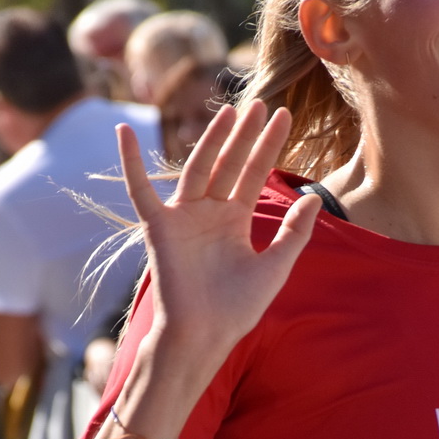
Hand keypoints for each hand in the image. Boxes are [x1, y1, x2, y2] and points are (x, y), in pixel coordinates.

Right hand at [117, 101, 319, 383]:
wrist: (204, 335)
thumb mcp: (275, 267)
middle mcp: (209, 213)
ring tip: (230, 112)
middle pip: (229, 164)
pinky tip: (124, 131)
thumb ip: (295, 232)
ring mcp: (182, 216)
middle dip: (245, 135)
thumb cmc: (237, 309)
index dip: (268, 145)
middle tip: (261, 103)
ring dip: (211, 139)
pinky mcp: (158, 226)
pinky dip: (130, 163)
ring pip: (198, 168)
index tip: (284, 116)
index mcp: (235, 220)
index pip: (254, 173)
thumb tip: (314, 198)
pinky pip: (139, 191)